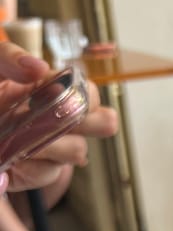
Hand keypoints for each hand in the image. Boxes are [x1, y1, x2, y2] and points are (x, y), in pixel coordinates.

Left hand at [0, 42, 117, 193]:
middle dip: (93, 123)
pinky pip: (50, 173)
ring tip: (23, 137)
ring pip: (78, 150)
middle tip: (68, 121)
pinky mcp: (41, 172)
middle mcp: (61, 119)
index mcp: (53, 90)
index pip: (88, 92)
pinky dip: (32, 166)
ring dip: (54, 145)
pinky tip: (16, 157)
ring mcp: (55, 148)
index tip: (69, 98)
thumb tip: (38, 67)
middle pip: (104, 122)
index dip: (87, 97)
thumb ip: (10, 57)